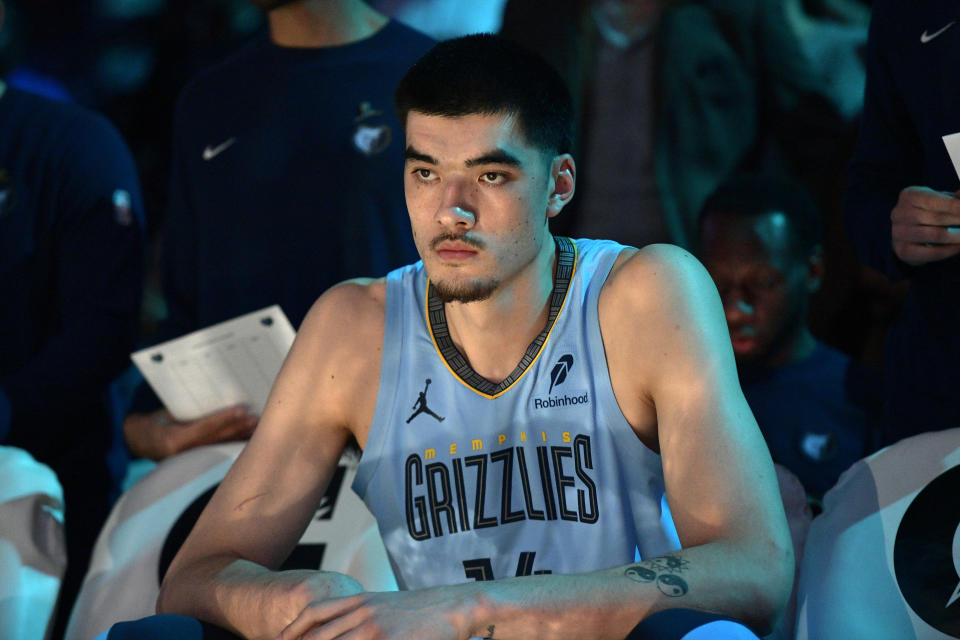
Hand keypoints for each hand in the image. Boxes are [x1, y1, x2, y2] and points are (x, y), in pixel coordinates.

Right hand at [122, 406, 256, 459]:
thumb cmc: (153, 420)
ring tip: (255, 426)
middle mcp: (181, 454)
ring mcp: (188, 460)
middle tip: (256, 418)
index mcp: (173, 439)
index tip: (241, 410)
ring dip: (238, 436)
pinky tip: (245, 437)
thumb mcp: (166, 412)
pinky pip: (216, 450)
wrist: (138, 439)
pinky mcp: (193, 462)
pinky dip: (231, 443)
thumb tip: (218, 397)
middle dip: (237, 428)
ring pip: (219, 446)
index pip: (204, 428)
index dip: (224, 418)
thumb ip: (189, 412)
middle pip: (216, 438)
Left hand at [277, 588, 474, 639]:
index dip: (292, 628)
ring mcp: (374, 628)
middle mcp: (362, 612)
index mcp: (360, 600)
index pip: (315, 612)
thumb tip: (344, 628)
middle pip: (318, 635)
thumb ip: (363, 615)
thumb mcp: (386, 606)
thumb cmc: (421, 610)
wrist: (454, 607)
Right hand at [890, 186, 959, 264]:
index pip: (933, 201)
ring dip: (956, 236)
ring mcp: (899, 233)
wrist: (910, 233)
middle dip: (958, 220)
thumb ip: (956, 199)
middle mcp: (899, 213)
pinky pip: (931, 253)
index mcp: (909, 195)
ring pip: (935, 235)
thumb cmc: (931, 212)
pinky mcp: (902, 250)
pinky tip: (958, 247)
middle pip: (936, 218)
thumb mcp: (942, 199)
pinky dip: (949, 250)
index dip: (955, 206)